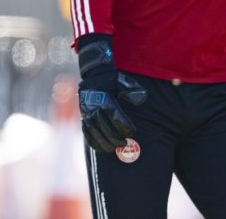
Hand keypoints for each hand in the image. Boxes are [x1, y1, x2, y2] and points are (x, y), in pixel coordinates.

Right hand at [77, 35, 146, 151]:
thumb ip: (132, 90)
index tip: (132, 132)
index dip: (124, 126)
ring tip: (114, 148)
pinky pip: (86, 133)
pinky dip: (93, 142)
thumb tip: (142, 100)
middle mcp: (94, 107)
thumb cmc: (110, 80)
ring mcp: (87, 113)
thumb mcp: (121, 81)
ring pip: (95, 132)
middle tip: (124, 143)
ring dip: (104, 142)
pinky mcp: (83, 117)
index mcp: (104, 99)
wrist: (93, 75)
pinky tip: (101, 148)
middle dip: (115, 137)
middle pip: (104, 126)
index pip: (115, 116)